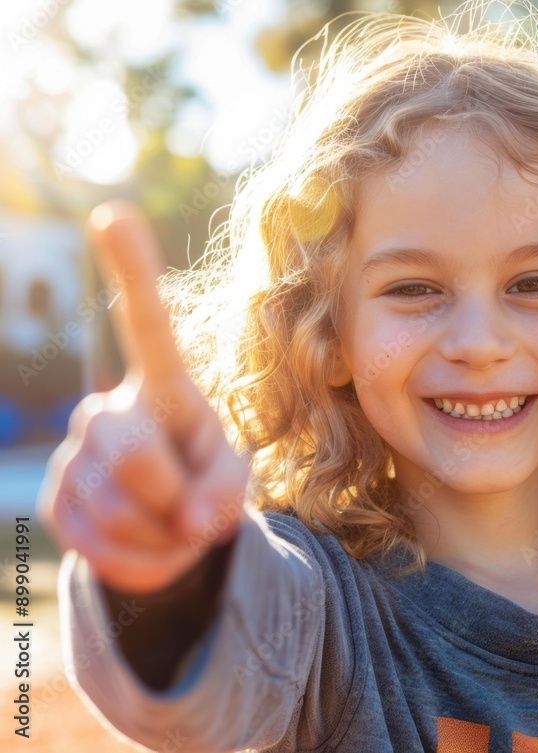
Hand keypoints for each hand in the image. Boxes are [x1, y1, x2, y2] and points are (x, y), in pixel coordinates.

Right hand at [37, 201, 248, 593]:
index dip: (130, 273)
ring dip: (165, 535)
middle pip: (135, 455)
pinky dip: (142, 561)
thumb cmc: (210, 485)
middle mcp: (110, 407)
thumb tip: (196, 523)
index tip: (114, 214)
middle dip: (174, 495)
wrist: (171, 531)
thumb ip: (227, 496)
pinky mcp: (54, 500)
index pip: (147, 327)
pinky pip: (99, 546)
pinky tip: (149, 542)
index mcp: (165, 387)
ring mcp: (75, 453)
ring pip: (120, 510)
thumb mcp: (234, 482)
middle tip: (192, 507)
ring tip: (173, 523)